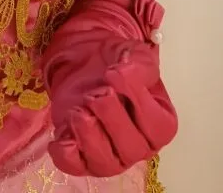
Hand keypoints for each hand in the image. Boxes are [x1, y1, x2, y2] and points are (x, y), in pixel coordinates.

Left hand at [43, 0, 176, 176]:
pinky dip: (66, 155)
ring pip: (104, 162)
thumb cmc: (118, 63)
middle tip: (97, 92)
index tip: (114, 73)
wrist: (89, 63)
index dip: (137, 99)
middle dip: (111, 116)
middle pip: (131, 148)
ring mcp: (111, 155)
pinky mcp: (81, 156)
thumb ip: (140, 65)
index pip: (158, 126)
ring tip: (78, 111)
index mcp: (160, 124)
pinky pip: (74, 166)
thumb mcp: (136, 56)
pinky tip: (61, 137)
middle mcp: (139, 146)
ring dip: (89, 136)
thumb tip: (127, 73)